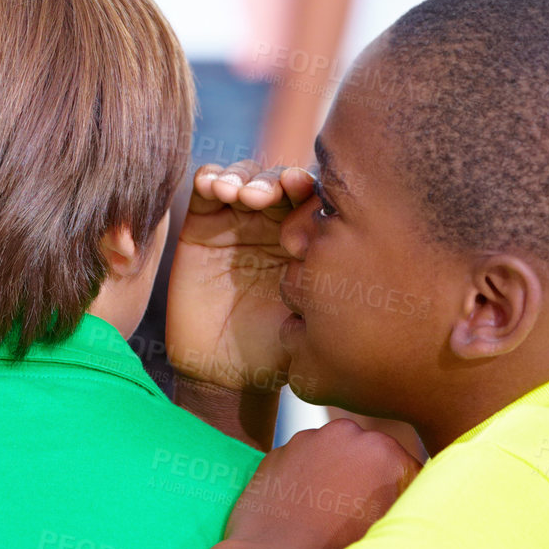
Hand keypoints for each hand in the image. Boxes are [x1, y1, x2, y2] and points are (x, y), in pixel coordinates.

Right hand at [166, 161, 314, 393]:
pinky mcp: (202, 226)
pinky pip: (205, 189)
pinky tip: (214, 188)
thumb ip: (325, 285)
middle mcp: (275, 224)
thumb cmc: (276, 348)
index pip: (313, 198)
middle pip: (280, 178)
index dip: (309, 189)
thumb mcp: (311, 317)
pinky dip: (210, 178)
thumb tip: (347, 248)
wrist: (228, 373)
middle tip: (267, 195)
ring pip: (244, 175)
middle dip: (275, 179)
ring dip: (243, 176)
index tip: (305, 193)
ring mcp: (237, 221)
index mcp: (307, 239)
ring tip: (239, 195)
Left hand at [225, 418, 421, 548]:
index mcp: (383, 450)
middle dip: (368, 479)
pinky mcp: (278, 451)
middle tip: (359, 515)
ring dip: (336, 475)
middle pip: (369, 456)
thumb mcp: (388, 527)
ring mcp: (308, 439)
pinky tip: (305, 509)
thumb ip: (407, 503)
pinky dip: (306, 479)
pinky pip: (303, 461)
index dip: (402, 496)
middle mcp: (346, 433)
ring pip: (334, 455)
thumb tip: (420, 498)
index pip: (406, 470)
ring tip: (329, 514)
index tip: (393, 516)